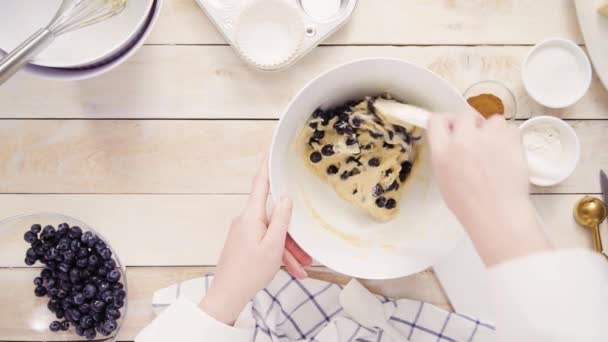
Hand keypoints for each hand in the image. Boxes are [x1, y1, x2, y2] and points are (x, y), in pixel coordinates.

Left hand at [200, 157, 311, 324]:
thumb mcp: (273, 245)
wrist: (227, 296)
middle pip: (274, 216)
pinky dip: (279, 254)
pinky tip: (293, 271)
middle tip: (307, 250)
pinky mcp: (244, 243)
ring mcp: (244, 232)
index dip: (267, 165)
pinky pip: (266, 243)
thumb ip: (281, 219)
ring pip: (273, 233)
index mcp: (251, 216)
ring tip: (303, 266)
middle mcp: (246, 220)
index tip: (271, 148)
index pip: (261, 183)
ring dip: (288, 248)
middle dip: (292, 232)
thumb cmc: (249, 272)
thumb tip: (285, 198)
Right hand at [427, 112, 550, 265]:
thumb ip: (446, 155)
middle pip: (465, 114)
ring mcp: (487, 139)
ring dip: (494, 130)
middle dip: (471, 124)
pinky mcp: (510, 141)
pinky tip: (508, 154)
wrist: (497, 215)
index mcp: (442, 152)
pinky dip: (510, 139)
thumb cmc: (469, 205)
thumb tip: (452, 141)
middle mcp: (462, 140)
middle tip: (477, 139)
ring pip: (492, 119)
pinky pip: (511, 129)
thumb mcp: (444, 179)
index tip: (453, 128)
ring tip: (496, 149)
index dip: (446, 122)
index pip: (436, 120)